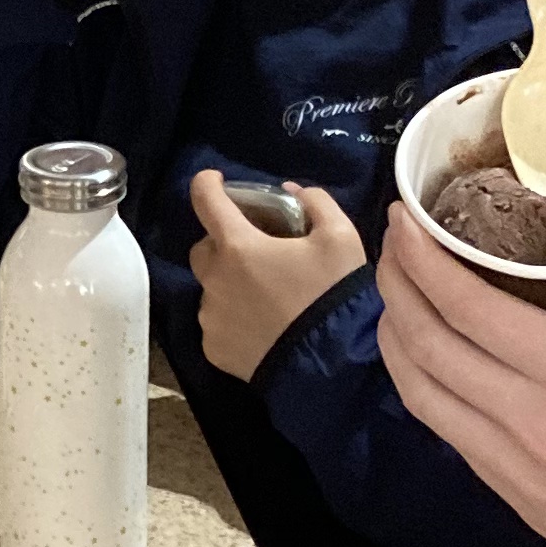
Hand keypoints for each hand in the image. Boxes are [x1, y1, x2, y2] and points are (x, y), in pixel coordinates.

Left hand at [187, 169, 364, 378]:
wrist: (331, 365)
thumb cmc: (333, 294)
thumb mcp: (341, 237)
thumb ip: (317, 203)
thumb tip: (294, 191)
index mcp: (238, 246)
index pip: (205, 200)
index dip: (207, 184)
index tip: (214, 182)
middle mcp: (214, 279)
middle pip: (204, 249)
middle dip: (224, 243)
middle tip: (256, 250)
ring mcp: (210, 317)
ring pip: (211, 288)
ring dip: (230, 283)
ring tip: (266, 294)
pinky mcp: (213, 348)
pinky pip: (217, 323)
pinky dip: (233, 317)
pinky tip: (263, 325)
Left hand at [374, 196, 545, 546]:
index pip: (468, 305)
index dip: (422, 256)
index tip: (407, 216)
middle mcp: (531, 422)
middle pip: (424, 343)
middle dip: (396, 283)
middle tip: (396, 240)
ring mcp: (515, 468)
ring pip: (420, 393)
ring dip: (397, 335)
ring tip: (401, 294)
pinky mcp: (516, 501)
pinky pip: (447, 433)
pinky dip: (424, 387)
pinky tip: (437, 364)